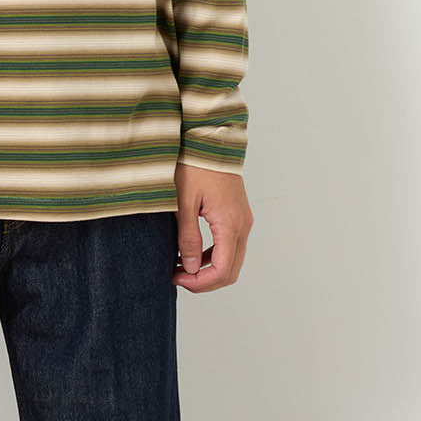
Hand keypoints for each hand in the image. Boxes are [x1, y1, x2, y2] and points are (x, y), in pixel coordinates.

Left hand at [173, 163, 252, 292]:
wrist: (211, 137)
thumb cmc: (195, 165)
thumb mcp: (183, 202)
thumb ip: (188, 237)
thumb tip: (190, 267)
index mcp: (230, 224)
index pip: (222, 270)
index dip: (200, 283)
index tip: (177, 279)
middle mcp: (243, 225)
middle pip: (231, 270)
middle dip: (205, 281)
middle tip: (177, 277)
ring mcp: (243, 219)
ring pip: (232, 259)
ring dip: (209, 269)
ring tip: (180, 265)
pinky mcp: (238, 214)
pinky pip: (230, 244)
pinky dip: (213, 255)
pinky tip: (191, 251)